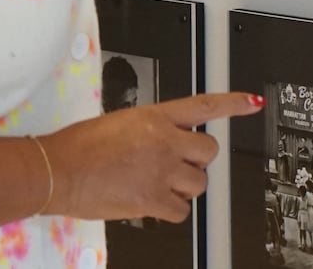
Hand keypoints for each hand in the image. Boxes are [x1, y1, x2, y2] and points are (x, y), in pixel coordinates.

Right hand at [41, 92, 262, 221]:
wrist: (60, 171)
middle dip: (197, 159)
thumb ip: (152, 129)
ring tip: (161, 183)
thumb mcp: (123, 122)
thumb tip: (166, 140)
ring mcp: (160, 171)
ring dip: (185, 185)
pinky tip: (154, 201)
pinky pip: (181, 210)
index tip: (251, 102)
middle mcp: (164, 141)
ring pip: (199, 183)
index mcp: (156, 116)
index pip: (204, 106)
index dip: (233, 103)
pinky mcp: (152, 200)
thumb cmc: (81, 146)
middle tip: (178, 163)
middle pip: (208, 151)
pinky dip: (172, 209)